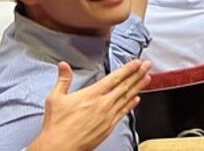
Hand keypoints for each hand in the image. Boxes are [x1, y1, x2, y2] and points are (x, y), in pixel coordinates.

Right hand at [28, 60, 151, 150]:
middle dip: (137, 74)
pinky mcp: (109, 127)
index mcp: (92, 94)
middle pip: (124, 86)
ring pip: (127, 98)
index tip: (137, 62)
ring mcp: (108, 116)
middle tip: (148, 65)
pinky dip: (131, 104)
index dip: (127, 69)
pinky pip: (123, 112)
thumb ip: (63, 80)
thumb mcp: (55, 98)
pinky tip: (137, 99)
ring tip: (147, 78)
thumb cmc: (57, 125)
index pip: (114, 78)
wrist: (60, 146)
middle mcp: (103, 104)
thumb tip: (63, 65)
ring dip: (138, 87)